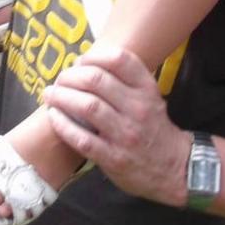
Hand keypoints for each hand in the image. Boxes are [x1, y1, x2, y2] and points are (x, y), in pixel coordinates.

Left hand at [42, 44, 189, 206]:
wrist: (174, 168)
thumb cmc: (153, 128)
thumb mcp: (149, 97)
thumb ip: (125, 80)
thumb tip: (85, 63)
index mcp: (146, 90)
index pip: (119, 59)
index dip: (93, 56)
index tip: (80, 61)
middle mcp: (138, 108)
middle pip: (95, 80)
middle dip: (69, 76)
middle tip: (59, 79)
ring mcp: (125, 134)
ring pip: (86, 106)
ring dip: (61, 97)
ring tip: (50, 94)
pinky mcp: (113, 157)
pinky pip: (81, 138)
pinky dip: (62, 125)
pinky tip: (54, 116)